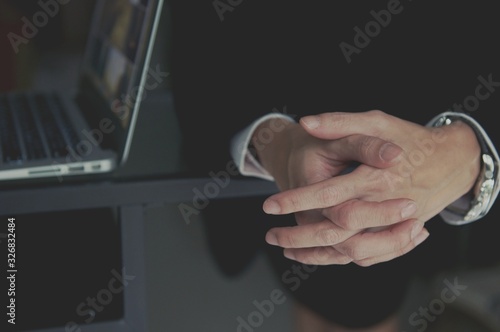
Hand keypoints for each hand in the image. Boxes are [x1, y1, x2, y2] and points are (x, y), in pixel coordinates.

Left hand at [260, 111, 480, 265]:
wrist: (448, 161)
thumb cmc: (408, 137)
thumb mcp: (376, 121)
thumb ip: (341, 123)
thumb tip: (305, 122)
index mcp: (379, 178)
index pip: (329, 194)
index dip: (297, 200)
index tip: (269, 205)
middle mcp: (387, 206)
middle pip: (337, 232)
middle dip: (299, 236)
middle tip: (271, 235)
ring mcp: (395, 225)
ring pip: (351, 251)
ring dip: (315, 254)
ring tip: (286, 249)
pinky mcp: (398, 235)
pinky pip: (368, 257)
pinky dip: (340, 259)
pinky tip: (317, 256)